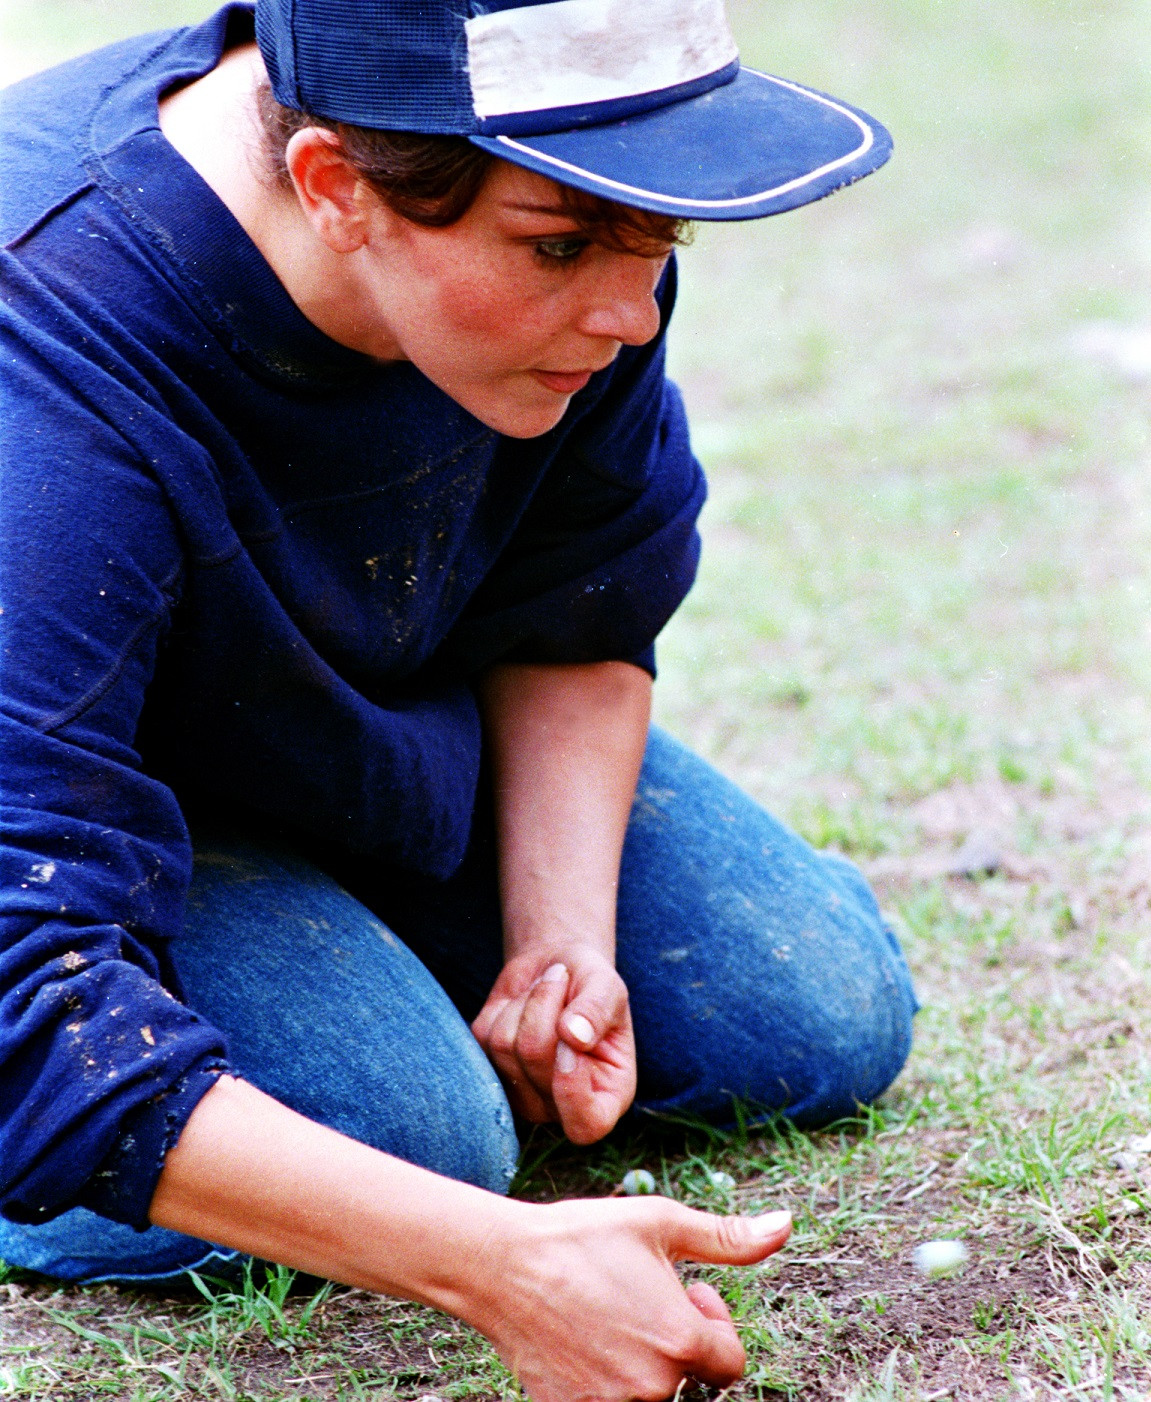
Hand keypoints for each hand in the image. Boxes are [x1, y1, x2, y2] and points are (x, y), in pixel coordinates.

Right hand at [466, 1197, 792, 1401]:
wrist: (502, 1266)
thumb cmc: (582, 1238)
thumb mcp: (660, 1223)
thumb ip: (728, 1237)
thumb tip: (786, 1225)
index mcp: (680, 1341)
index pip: (730, 1363)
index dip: (712, 1324)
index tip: (684, 1294)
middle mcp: (652, 1386)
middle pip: (690, 1380)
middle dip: (678, 1343)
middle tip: (642, 1299)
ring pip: (651, 1393)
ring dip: (644, 1362)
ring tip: (613, 1317)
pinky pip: (610, 1400)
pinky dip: (606, 1376)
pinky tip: (584, 1337)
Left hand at [471, 945, 635, 1143]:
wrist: (560, 969)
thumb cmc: (591, 983)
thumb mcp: (607, 988)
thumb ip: (597, 1011)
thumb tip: (573, 1036)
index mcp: (606, 1096)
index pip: (587, 1125)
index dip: (572, 1089)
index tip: (571, 1040)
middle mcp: (561, 1105)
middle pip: (534, 1061)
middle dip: (545, 1006)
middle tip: (562, 976)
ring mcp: (522, 1093)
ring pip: (505, 1046)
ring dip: (527, 1002)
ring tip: (548, 987)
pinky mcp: (490, 1071)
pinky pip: (485, 1036)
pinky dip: (505, 1006)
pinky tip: (526, 1002)